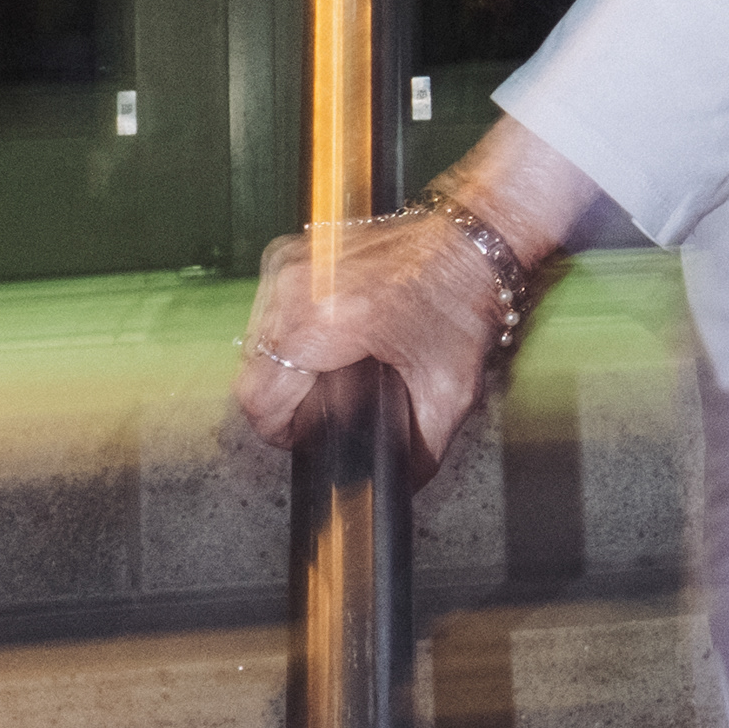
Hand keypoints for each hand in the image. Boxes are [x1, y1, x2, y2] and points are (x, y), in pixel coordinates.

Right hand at [230, 121, 601, 483]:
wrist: (474, 238)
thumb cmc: (465, 300)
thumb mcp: (449, 391)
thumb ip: (418, 453)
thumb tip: (393, 489)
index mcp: (328, 321)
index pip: (259, 398)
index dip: (280, 429)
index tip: (305, 433)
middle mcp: (299, 287)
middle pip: (254, 372)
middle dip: (287, 398)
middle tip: (328, 402)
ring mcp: (291, 264)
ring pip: (256, 343)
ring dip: (286, 366)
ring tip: (332, 368)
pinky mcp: (292, 253)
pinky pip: (269, 313)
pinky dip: (291, 333)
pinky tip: (328, 339)